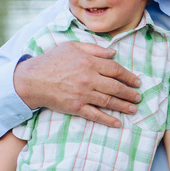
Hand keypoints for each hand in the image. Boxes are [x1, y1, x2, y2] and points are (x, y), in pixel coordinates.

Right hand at [14, 42, 141, 127]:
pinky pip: (95, 115)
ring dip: (124, 106)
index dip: (129, 77)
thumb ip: (94, 49)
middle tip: (138, 97)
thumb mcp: (72, 47)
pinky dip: (108, 120)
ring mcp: (83, 94)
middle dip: (130, 93)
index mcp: (89, 62)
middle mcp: (89, 78)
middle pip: (116, 87)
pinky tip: (117, 123)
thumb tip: (113, 53)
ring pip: (109, 101)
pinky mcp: (76, 107)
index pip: (116, 70)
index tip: (137, 82)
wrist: (31, 80)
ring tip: (133, 109)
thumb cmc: (51, 61)